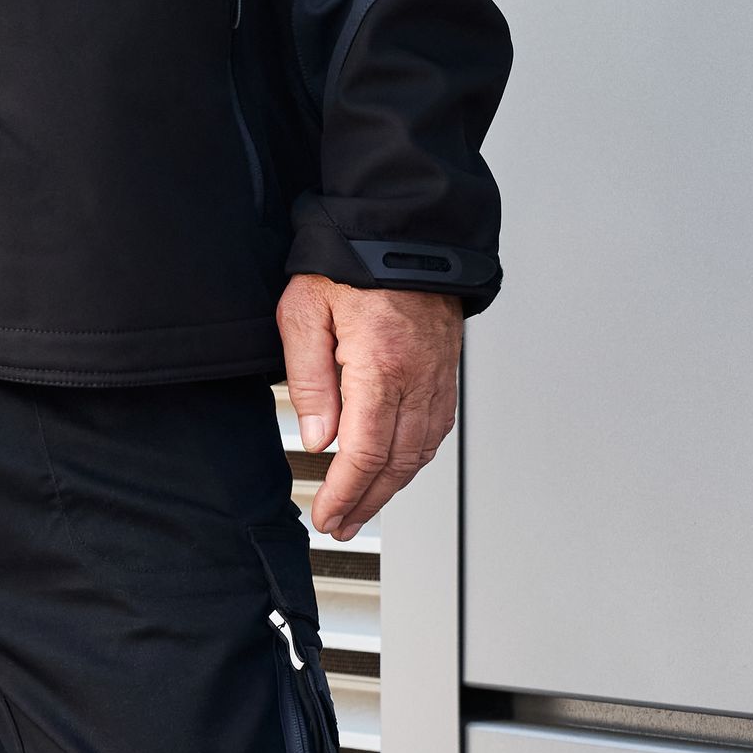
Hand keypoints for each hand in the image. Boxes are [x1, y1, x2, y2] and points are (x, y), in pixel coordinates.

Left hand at [278, 276, 462, 542]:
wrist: (407, 228)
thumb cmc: (352, 259)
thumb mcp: (305, 311)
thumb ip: (310, 380)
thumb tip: (319, 438)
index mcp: (380, 366)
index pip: (364, 453)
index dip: (345, 493)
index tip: (328, 514)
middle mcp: (418, 377)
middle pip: (397, 462)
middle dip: (368, 502)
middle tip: (343, 525)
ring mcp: (438, 374)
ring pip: (422, 450)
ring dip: (394, 486)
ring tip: (366, 506)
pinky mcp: (447, 367)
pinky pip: (437, 426)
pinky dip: (417, 456)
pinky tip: (399, 466)